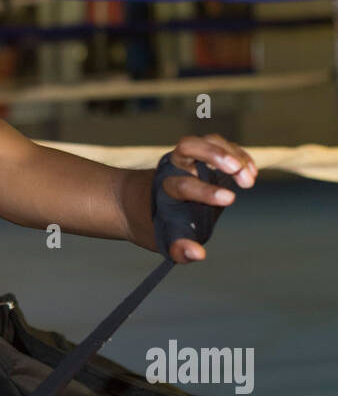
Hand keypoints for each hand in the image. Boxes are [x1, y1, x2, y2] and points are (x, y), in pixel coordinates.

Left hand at [157, 134, 256, 263]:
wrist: (144, 204)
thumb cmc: (160, 225)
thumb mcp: (165, 240)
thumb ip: (179, 249)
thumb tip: (198, 254)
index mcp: (164, 189)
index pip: (182, 184)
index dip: (206, 191)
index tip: (230, 199)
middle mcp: (175, 167)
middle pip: (188, 146)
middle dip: (214, 154)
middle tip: (237, 170)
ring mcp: (191, 158)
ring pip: (208, 141)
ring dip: (232, 153)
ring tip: (250, 177)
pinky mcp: (205, 155)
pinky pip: (221, 145)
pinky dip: (239, 154)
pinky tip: (252, 172)